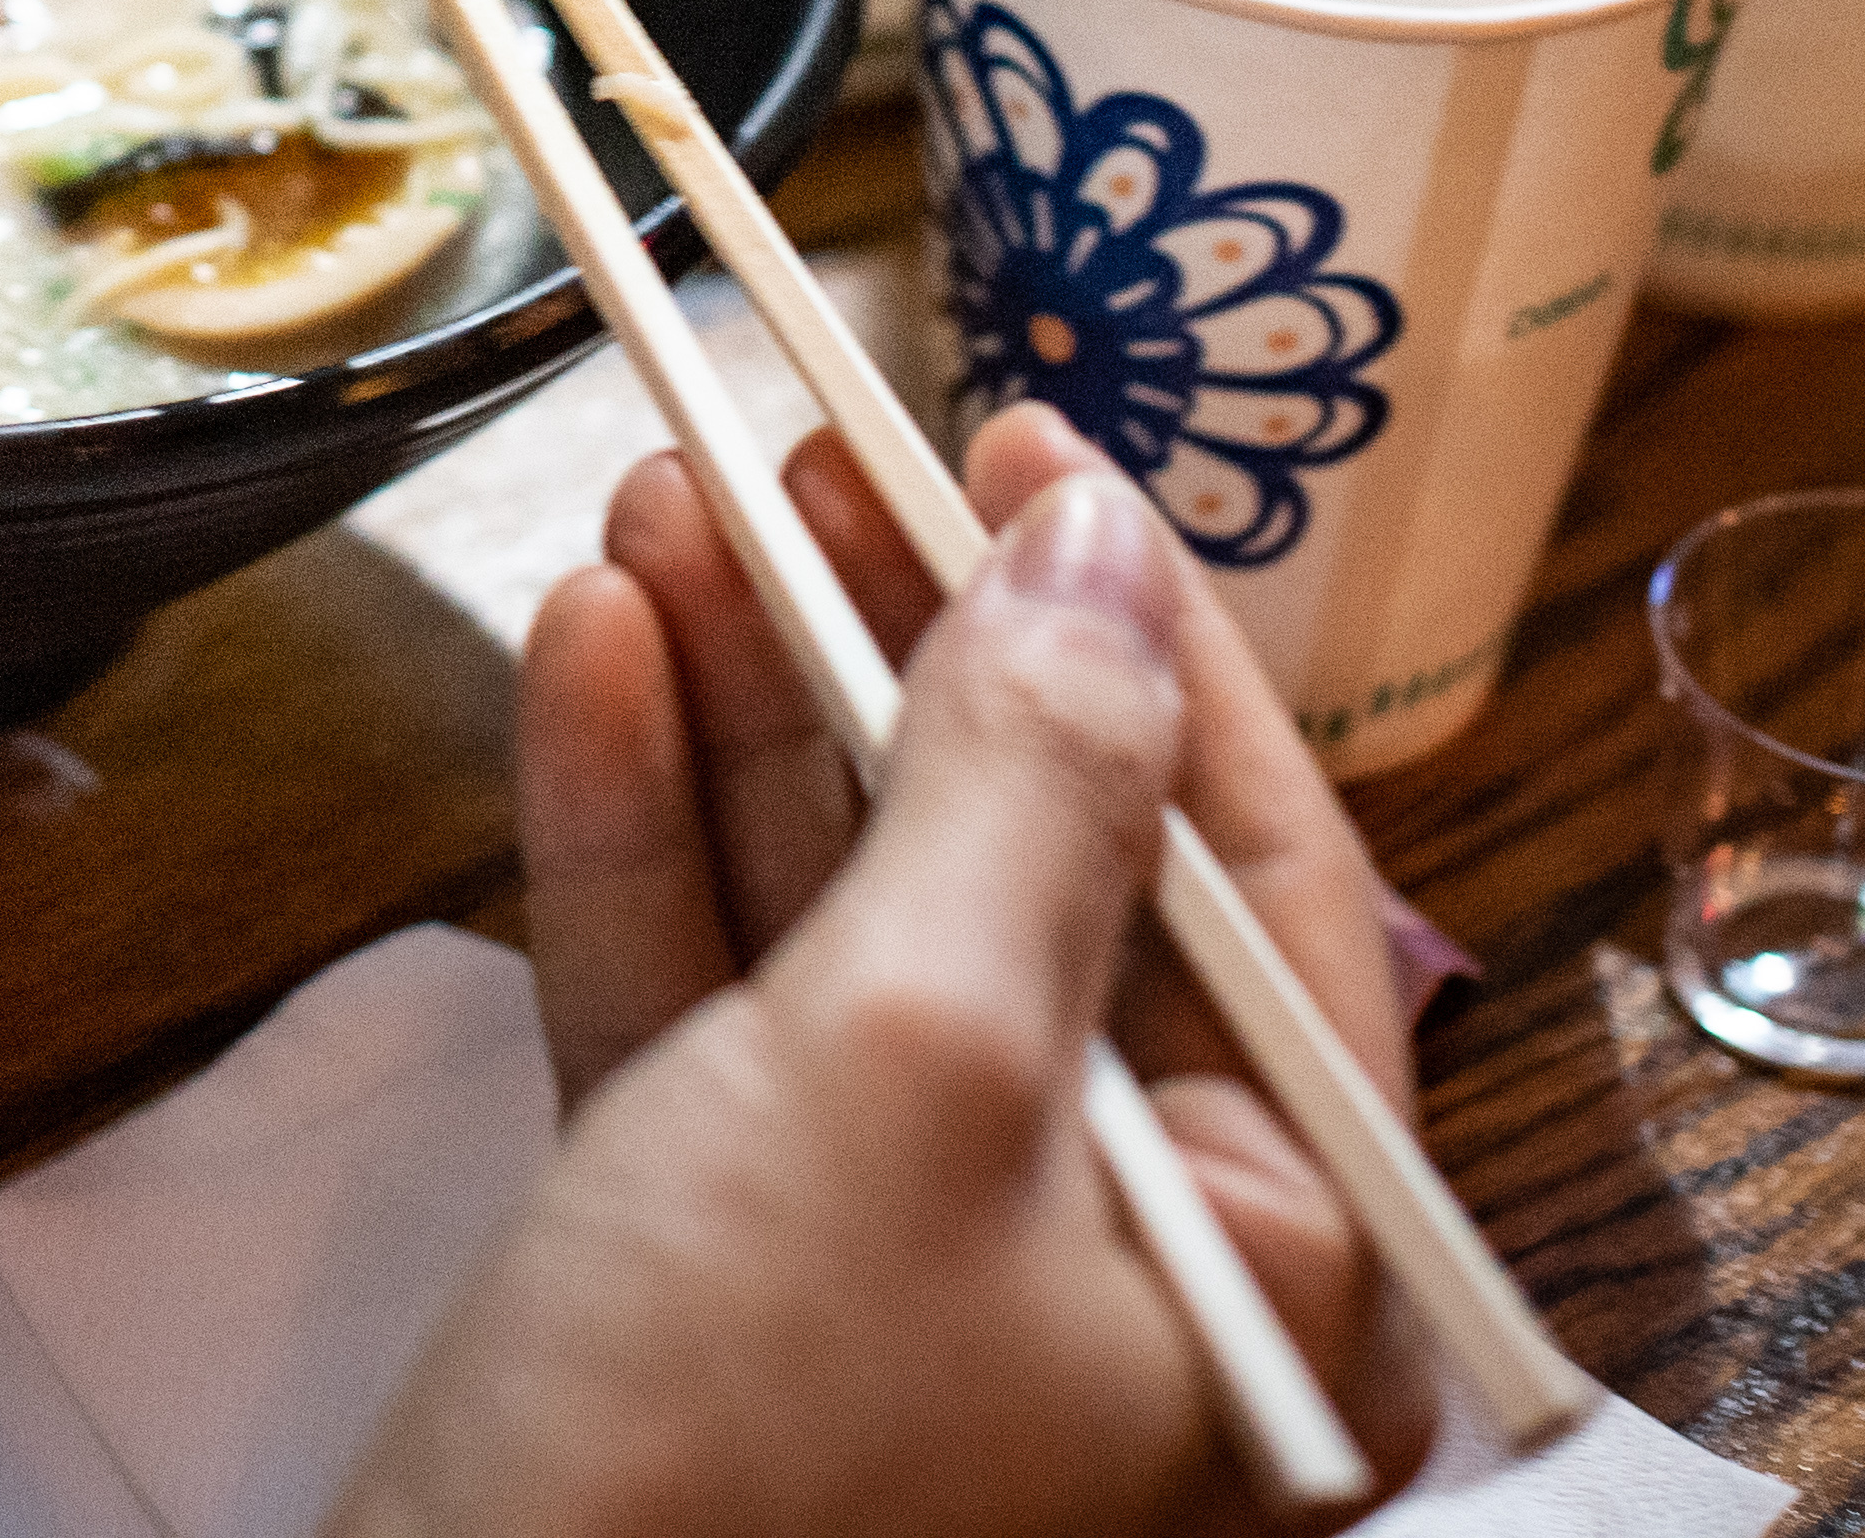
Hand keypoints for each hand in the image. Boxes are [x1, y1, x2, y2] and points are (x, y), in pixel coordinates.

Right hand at [327, 411, 1432, 1537]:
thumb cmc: (731, 1464)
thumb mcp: (912, 1066)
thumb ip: (1021, 791)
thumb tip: (1094, 557)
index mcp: (1273, 1265)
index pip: (1254, 871)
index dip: (1136, 633)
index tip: (1021, 435)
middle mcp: (1121, 1266)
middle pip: (1030, 865)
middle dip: (895, 637)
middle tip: (802, 431)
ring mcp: (906, 1272)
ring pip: (844, 909)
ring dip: (745, 692)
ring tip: (662, 484)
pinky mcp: (717, 1276)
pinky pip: (711, 1005)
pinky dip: (645, 829)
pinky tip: (592, 651)